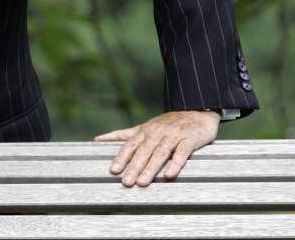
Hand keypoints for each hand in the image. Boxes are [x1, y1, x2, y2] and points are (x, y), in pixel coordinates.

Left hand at [94, 110, 219, 186]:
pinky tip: (169, 175)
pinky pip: (182, 152)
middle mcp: (157, 133)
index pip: (130, 145)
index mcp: (144, 131)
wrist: (197, 112)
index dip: (121, 158)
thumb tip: (97, 139)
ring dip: (151, 168)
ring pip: (160, 153)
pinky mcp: (190, 139)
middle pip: (143, 151)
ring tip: (142, 182)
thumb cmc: (167, 124)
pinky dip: (175, 164)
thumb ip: (122, 135)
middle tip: (126, 182)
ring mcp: (173, 135)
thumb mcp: (143, 127)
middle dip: (134, 167)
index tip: (113, 171)